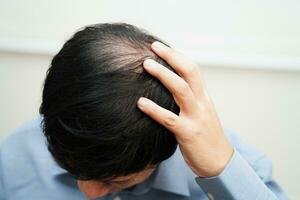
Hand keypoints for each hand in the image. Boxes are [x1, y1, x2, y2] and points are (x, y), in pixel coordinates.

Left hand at [137, 41, 233, 176]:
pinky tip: (140, 103)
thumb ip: (190, 98)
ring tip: (146, 65)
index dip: (177, 56)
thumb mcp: (202, 112)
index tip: (161, 47)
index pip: (193, 69)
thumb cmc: (206, 136)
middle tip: (153, 47)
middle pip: (189, 72)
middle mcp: (201, 103)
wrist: (220, 162)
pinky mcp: (188, 133)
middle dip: (171, 57)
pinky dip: (154, 109)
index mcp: (204, 97)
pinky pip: (169, 119)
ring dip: (163, 75)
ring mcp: (196, 118)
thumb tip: (170, 85)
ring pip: (181, 90)